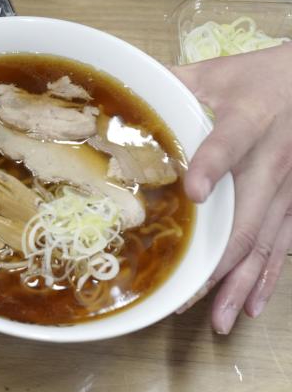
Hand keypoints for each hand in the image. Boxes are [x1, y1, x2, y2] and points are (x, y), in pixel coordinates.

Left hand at [172, 43, 291, 332]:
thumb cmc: (261, 76)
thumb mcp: (215, 72)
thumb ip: (169, 82)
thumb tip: (116, 92)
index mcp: (248, 120)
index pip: (229, 142)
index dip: (213, 165)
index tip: (195, 190)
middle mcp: (273, 161)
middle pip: (248, 217)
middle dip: (216, 260)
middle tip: (184, 294)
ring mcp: (290, 188)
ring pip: (266, 243)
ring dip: (240, 283)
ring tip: (216, 319)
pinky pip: (285, 246)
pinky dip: (268, 279)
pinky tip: (249, 307)